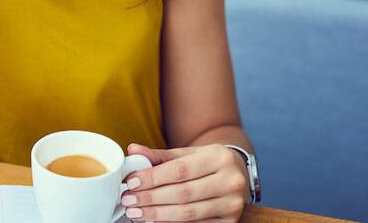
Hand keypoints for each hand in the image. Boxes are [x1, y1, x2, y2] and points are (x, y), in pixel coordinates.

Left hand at [119, 142, 248, 222]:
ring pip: (188, 213)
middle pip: (183, 194)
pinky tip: (155, 221)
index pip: (180, 170)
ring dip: (158, 214)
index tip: (132, 182)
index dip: (153, 178)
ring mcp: (233, 204)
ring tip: (137, 212)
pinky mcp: (231, 221)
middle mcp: (231, 181)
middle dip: (151, 198)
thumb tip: (133, 150)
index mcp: (219, 158)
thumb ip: (160, 155)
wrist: (238, 174)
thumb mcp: (187, 153)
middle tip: (129, 200)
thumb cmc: (207, 162)